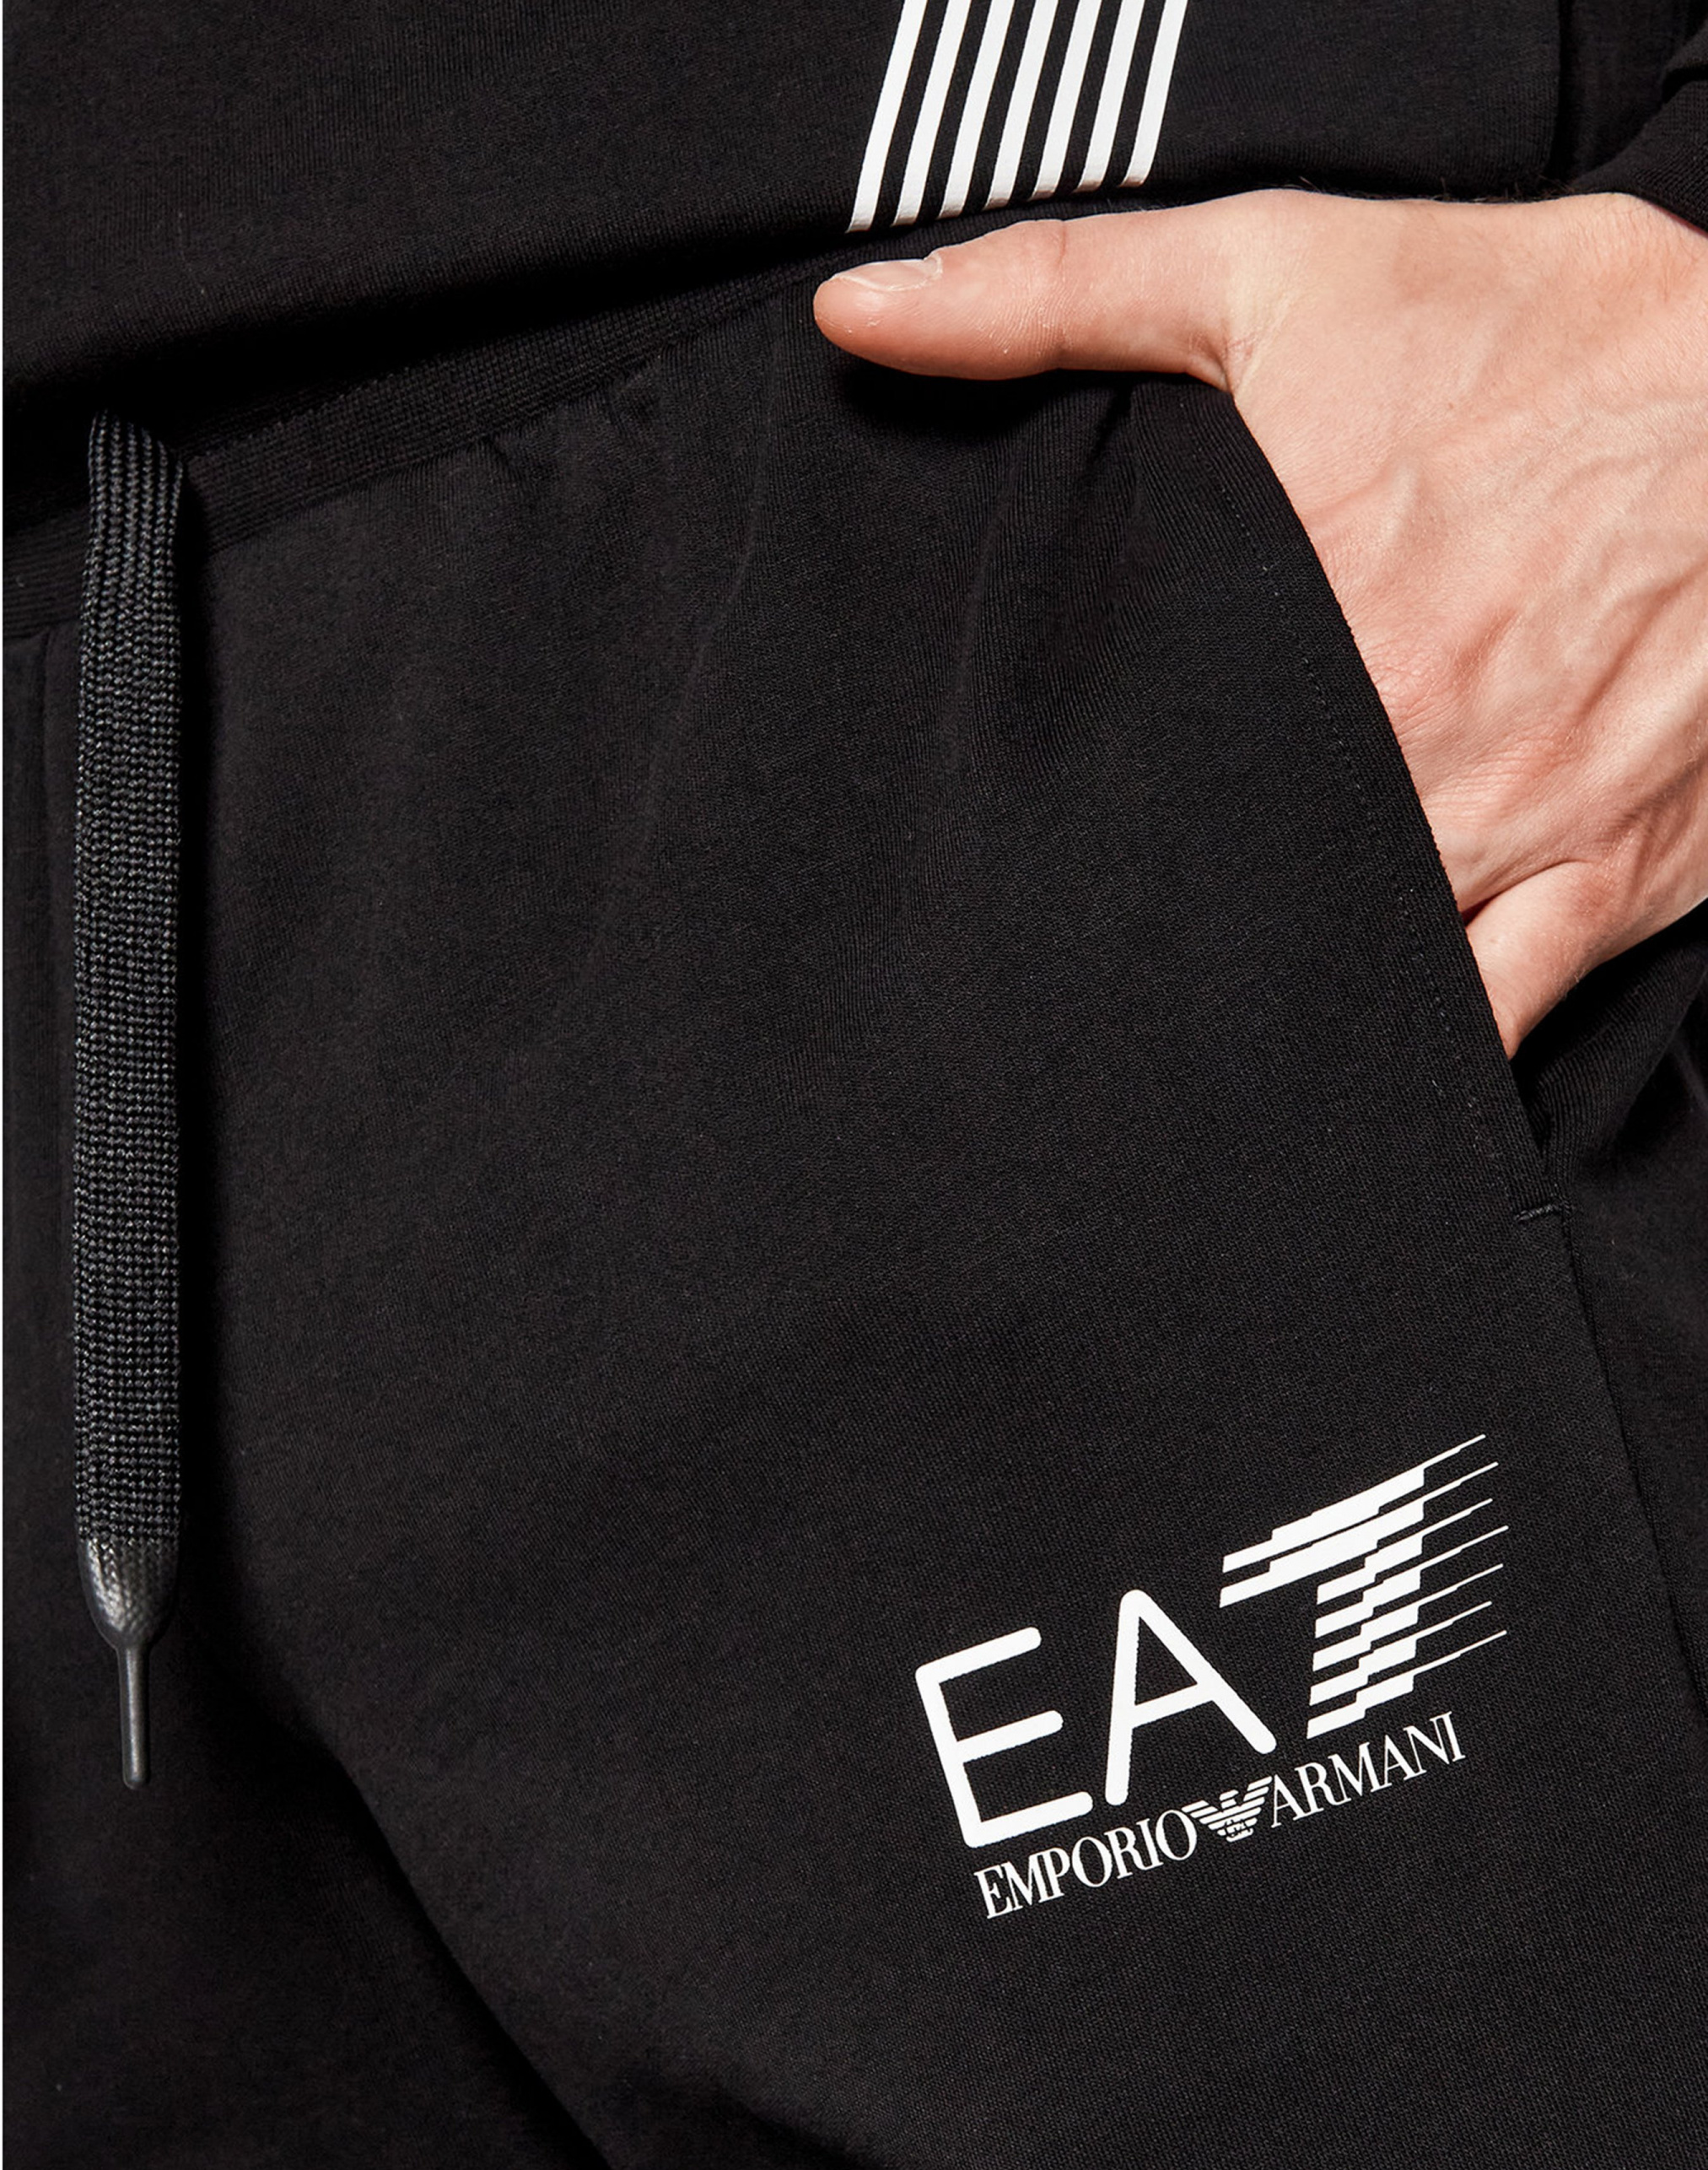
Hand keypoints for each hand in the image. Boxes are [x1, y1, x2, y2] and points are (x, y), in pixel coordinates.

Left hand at [815, 191, 1707, 1051]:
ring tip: (1153, 1060)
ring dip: (1249, 1018)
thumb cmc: (1543, 335)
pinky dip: (1415, 1070)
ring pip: (1336, 983)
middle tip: (1045, 977)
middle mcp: (1391, 758)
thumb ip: (1055, 295)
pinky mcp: (1603, 884)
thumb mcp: (1279, 269)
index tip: (974, 873)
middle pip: (1214, 895)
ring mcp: (1501, 839)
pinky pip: (1488, 1026)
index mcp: (1295, 631)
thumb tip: (861, 319)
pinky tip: (1330, 1104)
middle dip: (1133, 935)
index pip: (1113, 784)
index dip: (1029, 841)